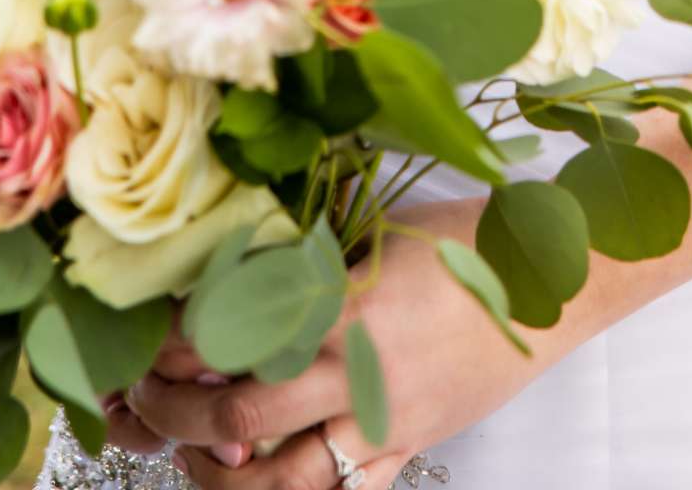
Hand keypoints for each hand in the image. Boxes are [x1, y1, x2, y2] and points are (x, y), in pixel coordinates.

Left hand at [124, 193, 590, 488]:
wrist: (552, 279)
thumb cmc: (467, 237)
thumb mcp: (378, 227)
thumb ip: (308, 253)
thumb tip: (230, 259)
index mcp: (342, 302)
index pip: (232, 332)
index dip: (172, 341)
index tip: (139, 335)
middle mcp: (356, 371)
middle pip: (239, 415)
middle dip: (174, 414)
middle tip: (139, 397)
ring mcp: (383, 420)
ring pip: (281, 479)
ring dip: (220, 472)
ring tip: (187, 450)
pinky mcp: (408, 447)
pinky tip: (260, 477)